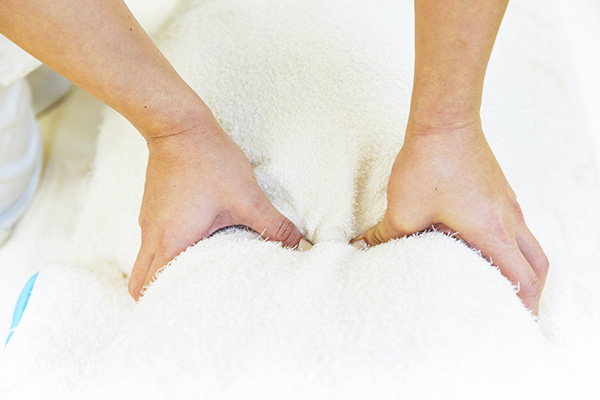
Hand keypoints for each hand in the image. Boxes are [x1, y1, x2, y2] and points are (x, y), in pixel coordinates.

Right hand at [128, 113, 304, 299]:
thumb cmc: (209, 162)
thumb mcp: (247, 197)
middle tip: (185, 299)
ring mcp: (149, 222)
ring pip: (146, 262)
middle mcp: (153, 236)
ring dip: (163, 273)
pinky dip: (167, 251)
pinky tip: (195, 243)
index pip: (151, 290)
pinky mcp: (153, 208)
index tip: (182, 314)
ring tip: (195, 275)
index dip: (163, 306)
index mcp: (172, 242)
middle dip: (157, 296)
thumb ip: (273, 224)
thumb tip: (296, 243)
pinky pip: (153, 241)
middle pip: (140, 282)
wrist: (179, 126)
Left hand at [351, 118, 548, 314]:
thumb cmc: (430, 163)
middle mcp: (509, 219)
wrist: (444, 120)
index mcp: (494, 233)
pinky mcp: (498, 190)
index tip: (514, 322)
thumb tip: (365, 246)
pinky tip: (480, 243)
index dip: (523, 305)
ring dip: (520, 266)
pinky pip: (514, 225)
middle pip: (538, 265)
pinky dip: (508, 244)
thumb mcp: (404, 210)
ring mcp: (507, 203)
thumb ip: (386, 235)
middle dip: (531, 291)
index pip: (523, 279)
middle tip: (514, 307)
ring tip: (498, 280)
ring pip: (528, 244)